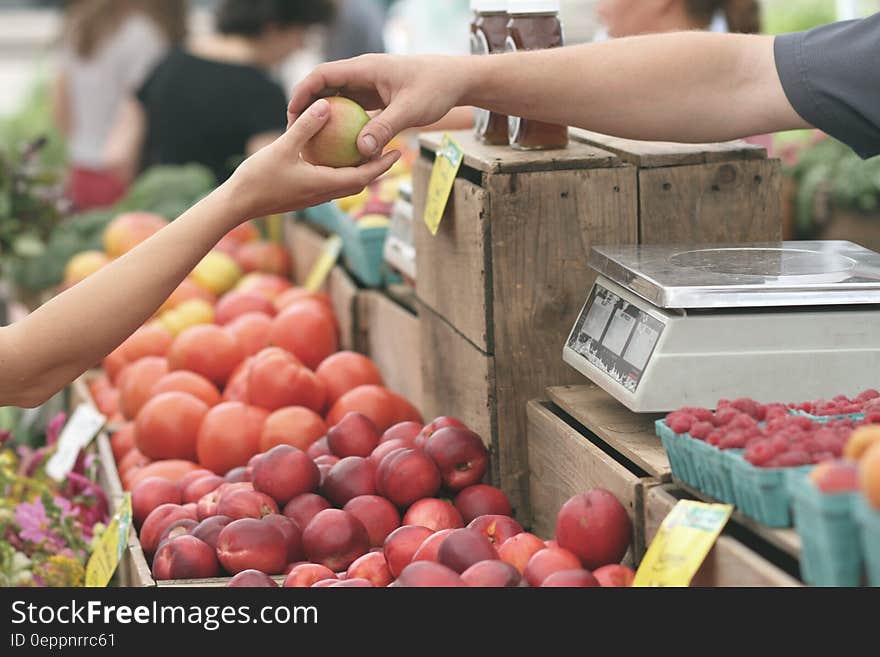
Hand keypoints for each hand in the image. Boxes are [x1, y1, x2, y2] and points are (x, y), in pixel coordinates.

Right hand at [225, 98, 400, 219]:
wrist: (237, 204)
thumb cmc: (258, 178)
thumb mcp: (283, 147)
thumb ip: (306, 127)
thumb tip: (326, 105)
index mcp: (324, 185)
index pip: (363, 177)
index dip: (382, 165)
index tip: (398, 152)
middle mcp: (323, 194)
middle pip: (359, 182)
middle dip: (376, 168)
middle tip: (390, 149)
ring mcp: (313, 196)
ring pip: (344, 183)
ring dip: (358, 170)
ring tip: (366, 150)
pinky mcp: (303, 195)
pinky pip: (329, 181)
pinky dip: (339, 170)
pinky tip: (333, 154)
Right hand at [288, 54, 465, 158]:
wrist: (456, 80)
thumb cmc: (436, 89)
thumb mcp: (410, 110)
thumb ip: (385, 128)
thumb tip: (361, 150)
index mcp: (365, 68)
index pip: (323, 74)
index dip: (303, 92)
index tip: (292, 113)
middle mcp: (363, 74)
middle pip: (324, 87)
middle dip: (307, 107)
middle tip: (294, 132)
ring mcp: (369, 86)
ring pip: (337, 99)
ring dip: (324, 117)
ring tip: (310, 141)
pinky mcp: (376, 98)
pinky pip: (352, 110)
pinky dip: (342, 125)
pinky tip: (338, 147)